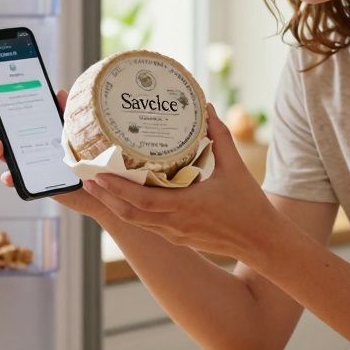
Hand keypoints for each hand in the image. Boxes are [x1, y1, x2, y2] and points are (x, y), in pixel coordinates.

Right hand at [0, 90, 116, 223]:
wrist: (96, 182)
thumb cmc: (82, 154)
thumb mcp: (73, 130)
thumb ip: (65, 113)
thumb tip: (60, 93)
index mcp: (35, 132)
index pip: (13, 121)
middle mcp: (28, 147)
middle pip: (5, 135)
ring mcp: (29, 165)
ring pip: (6, 157)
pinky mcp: (34, 181)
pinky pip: (17, 181)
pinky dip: (11, 178)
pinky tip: (10, 176)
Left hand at [80, 104, 283, 261]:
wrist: (262, 241)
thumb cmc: (250, 205)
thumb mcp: (235, 167)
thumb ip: (220, 136)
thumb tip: (207, 108)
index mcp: (187, 207)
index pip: (142, 201)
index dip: (117, 189)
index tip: (98, 174)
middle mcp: (176, 224)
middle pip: (130, 214)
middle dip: (105, 196)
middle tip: (86, 178)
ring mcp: (176, 234)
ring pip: (136, 222)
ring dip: (115, 205)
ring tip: (97, 187)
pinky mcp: (179, 238)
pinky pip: (149, 226)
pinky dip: (132, 212)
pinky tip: (125, 199)